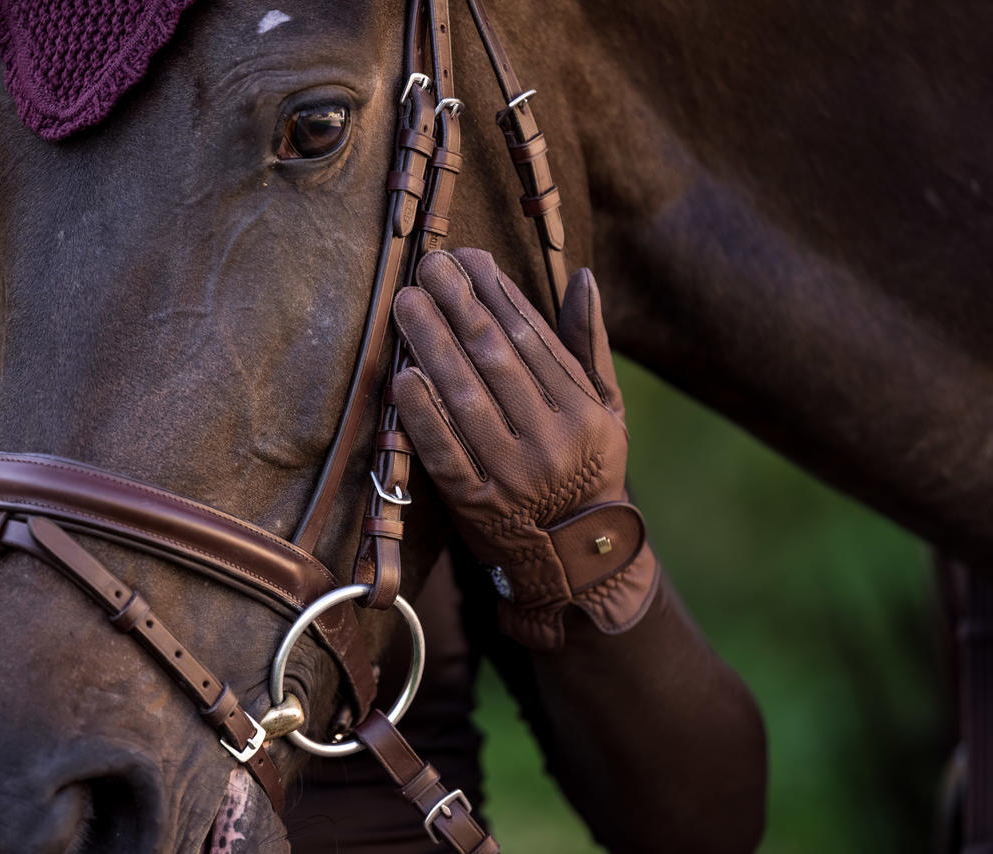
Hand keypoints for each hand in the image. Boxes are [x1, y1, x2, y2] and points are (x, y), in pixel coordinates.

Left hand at [392, 249, 656, 647]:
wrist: (577, 560)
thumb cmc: (587, 467)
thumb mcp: (606, 409)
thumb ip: (589, 345)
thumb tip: (584, 277)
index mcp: (585, 413)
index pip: (533, 339)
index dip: (497, 293)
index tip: (468, 258)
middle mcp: (553, 442)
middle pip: (496, 359)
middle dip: (459, 306)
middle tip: (428, 267)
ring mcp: (514, 476)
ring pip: (466, 398)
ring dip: (431, 346)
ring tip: (407, 304)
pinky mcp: (477, 505)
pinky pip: (444, 452)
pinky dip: (422, 415)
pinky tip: (402, 377)